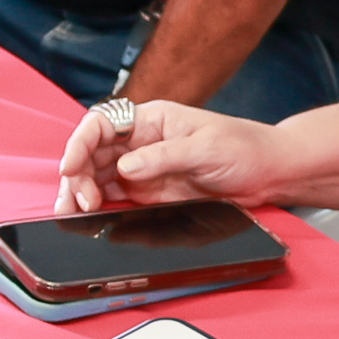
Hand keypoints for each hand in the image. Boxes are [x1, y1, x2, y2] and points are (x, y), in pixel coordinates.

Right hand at [57, 98, 286, 213]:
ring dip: (80, 193)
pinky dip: (97, 208)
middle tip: (77, 202)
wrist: (268, 172)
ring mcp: (142, 168)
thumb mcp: (205, 148)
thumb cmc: (243, 148)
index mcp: (150, 119)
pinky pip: (114, 198)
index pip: (101, 125)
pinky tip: (90, 219)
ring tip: (73, 214)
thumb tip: (124, 167)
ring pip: (96, 177)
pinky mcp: (148, 192)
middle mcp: (139, 142)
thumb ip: (163, 157)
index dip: (79, 144)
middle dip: (76, 176)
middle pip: (92, 154)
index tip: (70, 167)